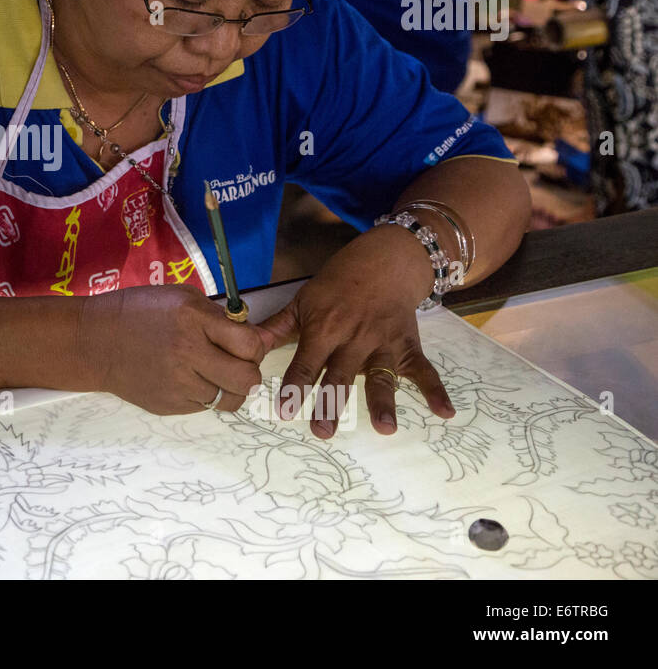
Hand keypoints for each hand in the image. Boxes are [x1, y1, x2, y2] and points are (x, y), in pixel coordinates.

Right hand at [77, 285, 267, 415]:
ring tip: (216, 373)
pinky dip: (205, 395)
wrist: (94, 341)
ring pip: (231, 400)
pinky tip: (190, 379)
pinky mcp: (169, 405)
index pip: (250, 344)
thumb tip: (259, 338)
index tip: (246, 342)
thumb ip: (220, 317)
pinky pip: (206, 407)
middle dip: (250, 370)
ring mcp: (178, 384)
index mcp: (193, 319)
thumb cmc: (139, 311)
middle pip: (248, 379)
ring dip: (231, 387)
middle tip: (237, 362)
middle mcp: (188, 353)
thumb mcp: (182, 297)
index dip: (255, 344)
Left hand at [256, 225, 456, 438]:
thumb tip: (246, 345)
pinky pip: (423, 370)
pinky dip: (436, 390)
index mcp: (325, 328)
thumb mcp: (303, 300)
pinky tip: (445, 412)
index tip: (285, 411)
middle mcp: (354, 338)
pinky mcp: (408, 346)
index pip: (306, 362)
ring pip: (382, 376)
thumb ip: (277, 327)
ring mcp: (384, 343)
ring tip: (385, 428)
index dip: (295, 386)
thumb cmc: (337, 284)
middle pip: (340, 375)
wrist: (384, 261)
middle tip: (323, 432)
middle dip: (331, 403)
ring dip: (383, 401)